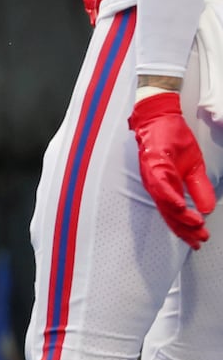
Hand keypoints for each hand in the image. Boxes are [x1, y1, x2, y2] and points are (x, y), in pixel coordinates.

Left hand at [130, 89, 216, 248]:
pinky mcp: (153, 163)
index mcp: (164, 188)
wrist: (162, 119)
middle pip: (168, 213)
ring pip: (164, 202)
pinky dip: (169, 197)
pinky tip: (180, 207)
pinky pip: (160, 184)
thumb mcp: (194, 168)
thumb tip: (207, 209)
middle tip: (198, 241)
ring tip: (195, 227)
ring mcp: (153, 175)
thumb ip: (200, 189)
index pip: (174, 214)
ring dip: (180, 217)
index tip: (199, 241)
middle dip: (184, 229)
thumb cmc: (174, 142)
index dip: (186, 229)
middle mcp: (156, 185)